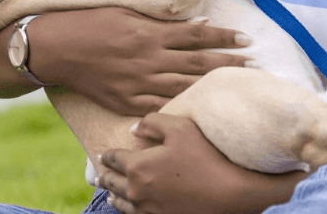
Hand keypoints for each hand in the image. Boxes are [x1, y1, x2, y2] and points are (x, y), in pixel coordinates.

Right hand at [27, 8, 250, 115]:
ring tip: (236, 87)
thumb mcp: (126, 12)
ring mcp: (138, 84)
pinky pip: (161, 106)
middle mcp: (148, 60)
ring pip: (185, 87)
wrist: (56, 49)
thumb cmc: (89, 23)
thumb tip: (197, 22)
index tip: (246, 39)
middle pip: (199, 63)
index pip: (197, 34)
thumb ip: (161, 20)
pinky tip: (200, 107)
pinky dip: (182, 105)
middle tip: (254, 66)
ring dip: (213, 87)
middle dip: (229, 64)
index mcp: (149, 33)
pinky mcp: (126, 102)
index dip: (225, 37)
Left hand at [97, 113, 304, 213]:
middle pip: (113, 182)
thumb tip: (134, 129)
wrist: (228, 192)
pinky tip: (126, 206)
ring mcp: (148, 208)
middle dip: (104, 175)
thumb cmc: (204, 155)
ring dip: (112, 194)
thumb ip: (152, 122)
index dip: (107, 155)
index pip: (114, 158)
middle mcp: (137, 190)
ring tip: (107, 190)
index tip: (101, 154)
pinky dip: (126, 209)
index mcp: (137, 166)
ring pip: (121, 202)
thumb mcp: (179, 127)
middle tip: (98, 173)